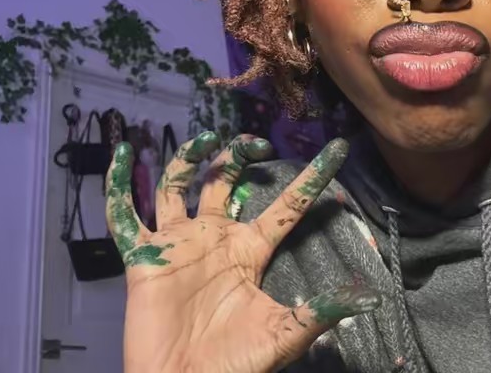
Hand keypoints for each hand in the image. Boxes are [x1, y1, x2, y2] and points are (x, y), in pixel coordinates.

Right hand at [106, 132, 379, 372]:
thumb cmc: (234, 364)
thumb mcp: (283, 333)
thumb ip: (320, 311)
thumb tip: (371, 298)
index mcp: (250, 249)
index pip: (287, 204)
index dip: (313, 176)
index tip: (338, 148)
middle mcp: (215, 236)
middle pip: (225, 180)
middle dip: (237, 155)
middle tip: (253, 141)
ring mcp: (178, 243)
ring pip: (179, 186)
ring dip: (189, 158)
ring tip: (206, 139)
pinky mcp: (145, 257)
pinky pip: (125, 216)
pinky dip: (119, 187)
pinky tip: (123, 156)